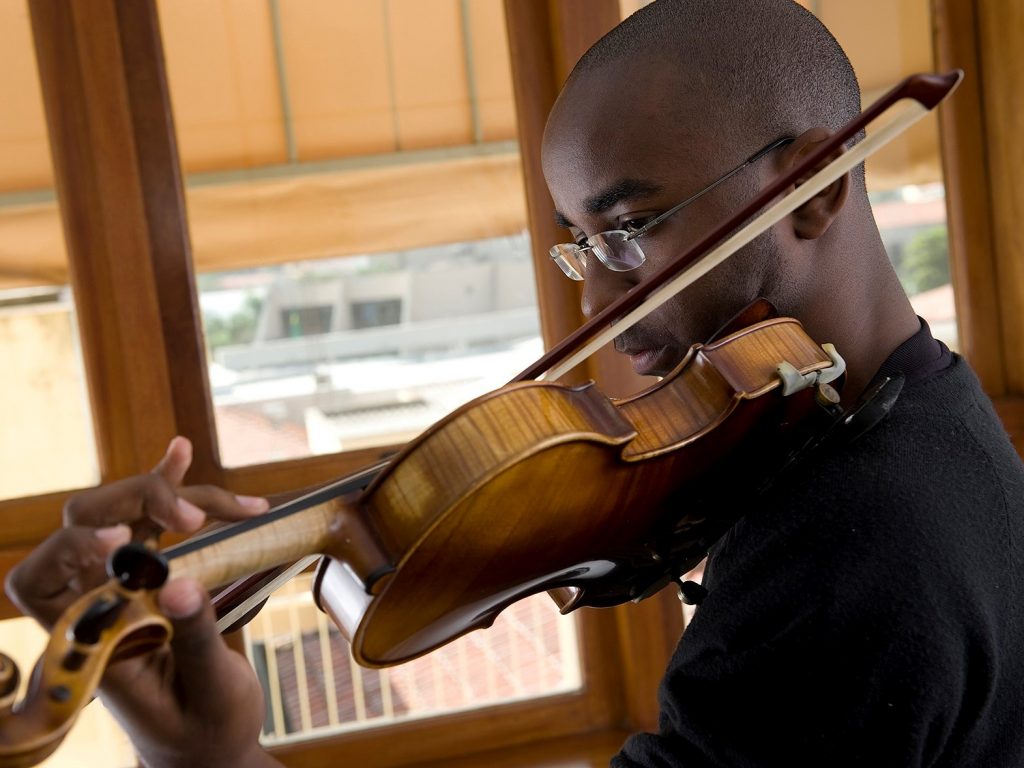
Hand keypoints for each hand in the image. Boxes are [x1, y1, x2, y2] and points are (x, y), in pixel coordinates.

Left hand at [5, 437, 283, 767]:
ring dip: (175, 495)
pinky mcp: (159, 575)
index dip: (68, 549)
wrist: (212, 744)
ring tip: (238, 503)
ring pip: (130, 514)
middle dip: (137, 505)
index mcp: (90, 644)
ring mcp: (127, 586)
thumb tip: (178, 581)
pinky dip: (170, 485)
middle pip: (84, 526)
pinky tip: (180, 452)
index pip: (38, 584)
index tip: (122, 538)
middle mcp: (99, 606)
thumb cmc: (203, 730)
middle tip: (192, 518)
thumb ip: (193, 638)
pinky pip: (156, 521)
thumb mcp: (209, 692)